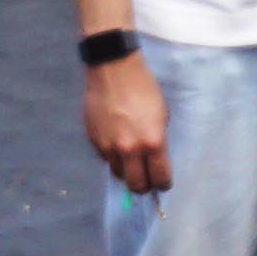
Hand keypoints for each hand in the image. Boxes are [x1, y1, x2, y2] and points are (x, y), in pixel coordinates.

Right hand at [81, 55, 167, 194]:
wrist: (113, 70)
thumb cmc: (143, 89)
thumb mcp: (161, 115)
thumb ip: (157, 141)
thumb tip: (153, 161)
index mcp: (153, 143)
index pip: (160, 179)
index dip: (162, 184)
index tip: (162, 183)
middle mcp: (129, 149)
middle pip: (136, 185)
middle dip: (143, 185)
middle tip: (146, 178)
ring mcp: (109, 146)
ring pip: (118, 173)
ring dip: (125, 169)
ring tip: (130, 157)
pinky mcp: (93, 140)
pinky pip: (105, 158)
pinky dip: (111, 155)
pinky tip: (115, 139)